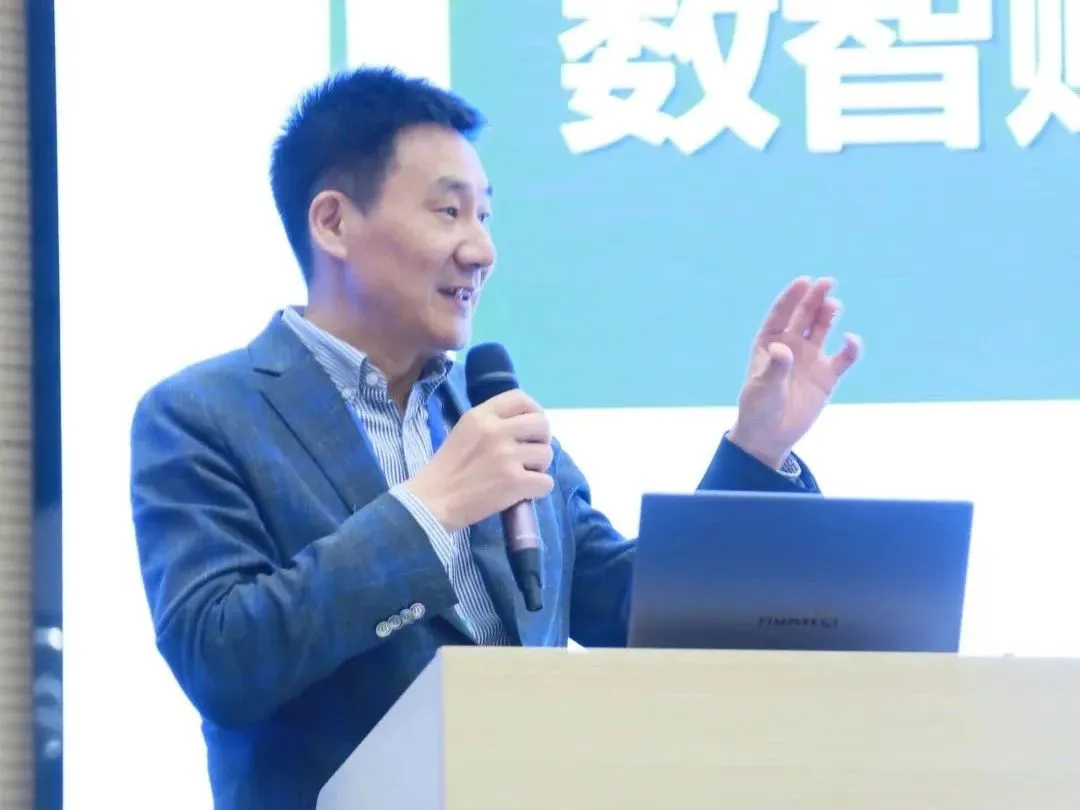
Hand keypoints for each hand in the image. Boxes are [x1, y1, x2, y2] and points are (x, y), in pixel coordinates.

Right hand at [402, 390, 554, 531]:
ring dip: (539, 467)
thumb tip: (525, 427)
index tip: (531, 428)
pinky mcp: (514, 482)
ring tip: (522, 475)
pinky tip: (522, 492)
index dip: (534, 411)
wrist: (433, 501)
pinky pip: (546, 482)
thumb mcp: (464, 431)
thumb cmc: (447, 469)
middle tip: (530, 455)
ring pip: (547, 454)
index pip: (521, 399)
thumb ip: (491, 424)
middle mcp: (496, 431)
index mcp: (481, 415)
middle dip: (542, 441)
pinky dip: (538, 489)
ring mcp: (507, 456)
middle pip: (542, 424)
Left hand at [729, 276, 861, 468]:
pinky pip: (843, 357)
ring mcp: (810, 358)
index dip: (792, 296)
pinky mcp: (827, 375)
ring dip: (829, 314)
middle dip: (814, 298)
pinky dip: (851, 348)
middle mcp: (791, 345)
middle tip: (827, 282)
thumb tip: (783, 350)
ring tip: (834, 304)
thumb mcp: (762, 389)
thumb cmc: (758, 408)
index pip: (781, 313)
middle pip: (804, 315)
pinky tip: (851, 340)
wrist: (770, 435)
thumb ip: (774, 368)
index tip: (804, 281)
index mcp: (769, 342)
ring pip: (823, 329)